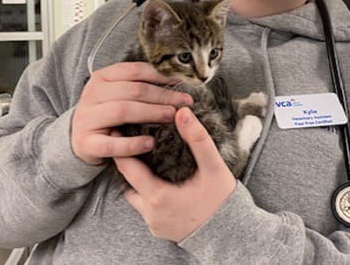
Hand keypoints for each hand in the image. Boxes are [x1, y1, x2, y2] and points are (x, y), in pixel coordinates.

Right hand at [71, 62, 192, 164]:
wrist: (79, 139)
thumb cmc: (107, 114)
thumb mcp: (119, 95)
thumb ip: (140, 86)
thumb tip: (177, 81)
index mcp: (102, 77)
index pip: (135, 70)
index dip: (161, 76)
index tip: (183, 83)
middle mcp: (92, 94)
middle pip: (133, 90)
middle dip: (162, 96)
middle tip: (184, 103)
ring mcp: (87, 118)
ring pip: (123, 111)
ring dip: (151, 113)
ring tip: (171, 117)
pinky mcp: (86, 143)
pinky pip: (112, 144)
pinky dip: (133, 144)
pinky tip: (151, 143)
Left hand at [114, 107, 236, 242]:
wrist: (231, 235)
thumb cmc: (223, 202)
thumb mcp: (214, 167)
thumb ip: (197, 139)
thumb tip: (183, 113)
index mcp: (159, 196)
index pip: (129, 169)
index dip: (121, 148)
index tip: (118, 131)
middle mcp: (151, 213)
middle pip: (128, 183)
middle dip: (128, 162)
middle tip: (130, 142)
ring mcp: (154, 223)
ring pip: (135, 197)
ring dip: (138, 180)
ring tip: (143, 160)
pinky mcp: (159, 230)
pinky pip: (145, 209)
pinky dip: (147, 194)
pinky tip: (157, 181)